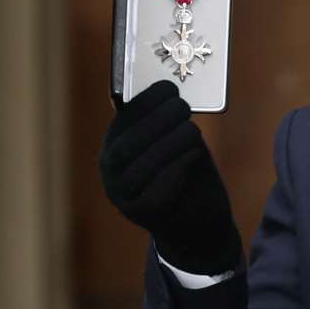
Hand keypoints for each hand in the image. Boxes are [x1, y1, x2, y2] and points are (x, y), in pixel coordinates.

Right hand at [98, 80, 241, 273]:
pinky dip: (176, 169)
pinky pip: (157, 193)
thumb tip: (172, 95)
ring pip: (141, 167)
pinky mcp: (144, 215)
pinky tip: (191, 155)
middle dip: (157, 120)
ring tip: (191, 131)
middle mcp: (112, 172)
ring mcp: (124, 196)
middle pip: (127, 145)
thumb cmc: (186, 172)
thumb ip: (167, 123)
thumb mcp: (175, 141)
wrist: (197, 220)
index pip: (122, 120)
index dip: (145, 102)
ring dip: (170, 143)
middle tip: (182, 107)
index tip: (169, 88)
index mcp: (115, 145)